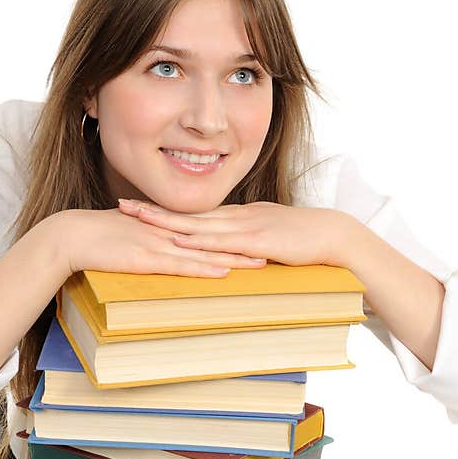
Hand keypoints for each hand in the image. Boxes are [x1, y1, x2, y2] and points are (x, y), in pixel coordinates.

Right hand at [55, 208, 268, 277]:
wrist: (75, 236)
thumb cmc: (100, 236)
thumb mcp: (134, 232)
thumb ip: (154, 236)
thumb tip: (170, 242)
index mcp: (167, 224)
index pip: (208, 228)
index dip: (234, 231)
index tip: (258, 235)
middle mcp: (168, 231)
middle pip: (215, 238)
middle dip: (244, 244)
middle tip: (273, 248)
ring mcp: (159, 244)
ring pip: (204, 252)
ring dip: (233, 258)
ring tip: (260, 262)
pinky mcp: (147, 259)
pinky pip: (180, 266)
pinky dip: (203, 269)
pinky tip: (222, 272)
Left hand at [117, 199, 354, 267]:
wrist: (335, 235)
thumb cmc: (306, 239)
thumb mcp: (271, 236)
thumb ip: (250, 242)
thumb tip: (233, 252)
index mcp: (240, 216)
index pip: (196, 213)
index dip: (167, 210)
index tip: (141, 208)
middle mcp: (237, 217)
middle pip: (188, 213)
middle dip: (154, 210)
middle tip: (123, 206)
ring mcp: (246, 227)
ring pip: (198, 223)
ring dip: (166, 221)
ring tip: (137, 218)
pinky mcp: (256, 241)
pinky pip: (221, 241)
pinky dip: (197, 240)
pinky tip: (177, 239)